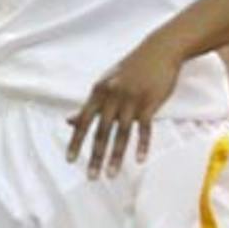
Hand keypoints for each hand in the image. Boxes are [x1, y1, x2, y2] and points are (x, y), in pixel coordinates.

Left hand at [66, 35, 182, 178]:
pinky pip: (144, 127)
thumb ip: (90, 104)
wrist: (159, 50)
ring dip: (116, 156)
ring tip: (111, 175)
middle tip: (91, 177)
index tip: (69, 160)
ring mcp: (131, 98)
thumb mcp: (106, 83)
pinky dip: (142, 145)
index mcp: (99, 91)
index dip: (76, 141)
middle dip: (95, 156)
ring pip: (121, 133)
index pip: (84, 120)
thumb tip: (68, 120)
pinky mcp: (150, 101)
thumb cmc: (132, 68)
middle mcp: (112, 95)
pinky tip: (139, 160)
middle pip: (101, 131)